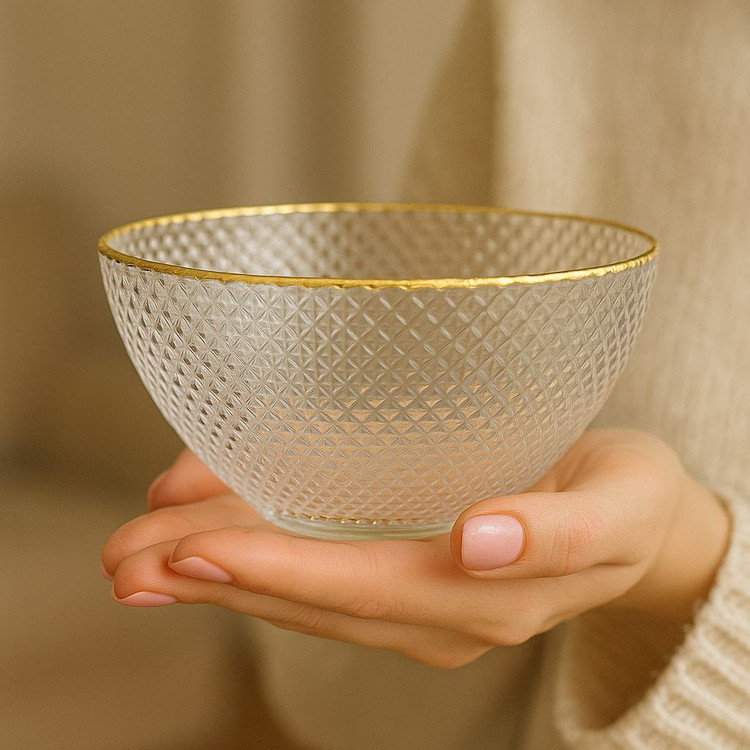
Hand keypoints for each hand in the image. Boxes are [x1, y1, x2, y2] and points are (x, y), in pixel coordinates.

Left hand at [102, 430, 728, 667]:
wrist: (637, 522)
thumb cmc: (626, 500)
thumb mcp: (618, 505)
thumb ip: (556, 533)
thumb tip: (480, 542)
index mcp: (486, 595)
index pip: (361, 587)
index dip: (276, 573)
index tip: (192, 552)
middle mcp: (438, 610)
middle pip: (312, 599)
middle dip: (214, 580)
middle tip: (124, 559)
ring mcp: (418, 600)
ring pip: (304, 594)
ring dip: (217, 578)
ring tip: (134, 560)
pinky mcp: (408, 576)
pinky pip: (323, 574)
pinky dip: (259, 559)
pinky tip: (204, 544)